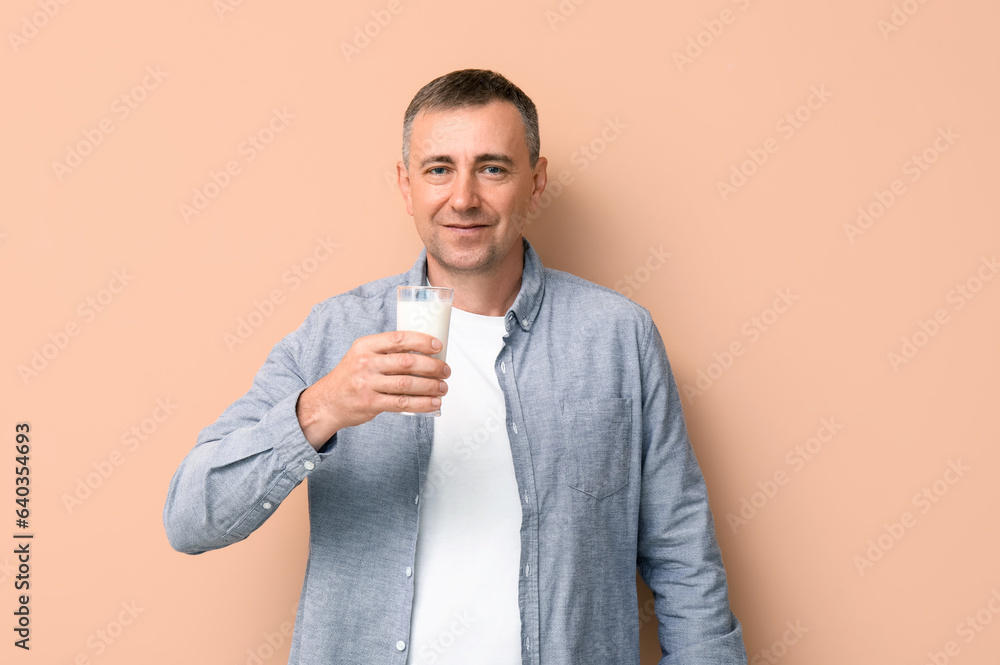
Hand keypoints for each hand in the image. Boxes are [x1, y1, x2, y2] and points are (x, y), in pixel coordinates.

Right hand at [296, 331, 449, 448]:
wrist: (327, 402)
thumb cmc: (352, 376)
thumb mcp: (362, 355)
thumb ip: (386, 351)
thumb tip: (424, 351)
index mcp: (365, 346)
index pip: (398, 338)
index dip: (421, 341)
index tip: (438, 346)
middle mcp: (365, 363)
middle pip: (407, 362)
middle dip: (432, 366)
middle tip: (446, 370)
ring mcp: (367, 384)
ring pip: (407, 384)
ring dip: (430, 386)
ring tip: (443, 387)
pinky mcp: (371, 403)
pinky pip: (402, 403)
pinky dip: (422, 403)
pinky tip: (434, 402)